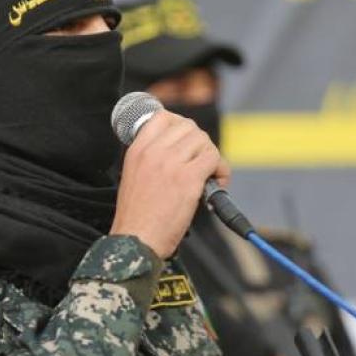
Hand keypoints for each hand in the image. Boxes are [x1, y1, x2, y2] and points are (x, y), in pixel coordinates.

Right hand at [110, 110, 229, 258]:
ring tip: (209, 176)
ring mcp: (171, 163)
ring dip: (211, 157)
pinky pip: (214, 158)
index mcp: (137, 149)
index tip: (187, 141)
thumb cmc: (137, 216)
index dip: (181, 126)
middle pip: (189, 127)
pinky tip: (216, 183)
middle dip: (200, 143)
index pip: (163, 116)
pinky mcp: (188, 178)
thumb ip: (151, 158)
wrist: (137, 239)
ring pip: (204, 141)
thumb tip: (179, 150)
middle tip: (201, 163)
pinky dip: (221, 170)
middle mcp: (154, 151)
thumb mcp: (133, 175)